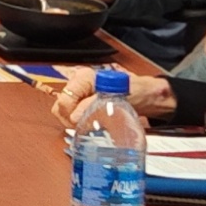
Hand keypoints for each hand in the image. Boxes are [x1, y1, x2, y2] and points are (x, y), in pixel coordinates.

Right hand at [53, 65, 173, 124]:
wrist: (145, 95)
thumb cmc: (134, 92)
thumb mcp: (115, 98)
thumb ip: (92, 105)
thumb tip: (74, 117)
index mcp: (83, 77)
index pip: (64, 100)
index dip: (71, 115)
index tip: (83, 124)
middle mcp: (76, 83)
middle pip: (60, 106)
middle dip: (70, 120)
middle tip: (85, 128)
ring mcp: (78, 93)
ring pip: (63, 112)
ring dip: (73, 122)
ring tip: (88, 127)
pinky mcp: (81, 102)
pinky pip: (70, 115)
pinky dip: (77, 122)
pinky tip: (89, 125)